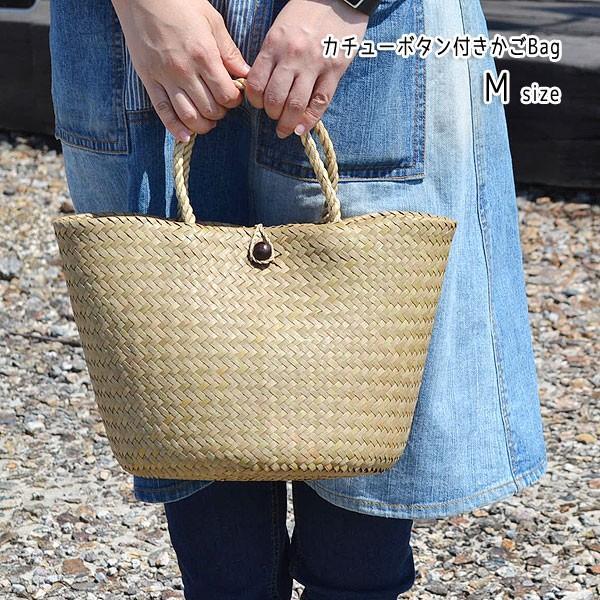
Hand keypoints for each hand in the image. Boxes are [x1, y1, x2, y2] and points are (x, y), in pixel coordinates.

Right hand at [111, 0, 250, 140]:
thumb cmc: (181, 3)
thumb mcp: (212, 21)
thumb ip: (229, 52)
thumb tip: (245, 74)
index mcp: (204, 55)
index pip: (226, 94)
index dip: (234, 100)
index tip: (234, 95)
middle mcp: (184, 70)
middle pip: (210, 109)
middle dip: (221, 113)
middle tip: (221, 105)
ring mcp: (164, 77)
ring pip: (189, 116)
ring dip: (203, 125)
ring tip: (208, 120)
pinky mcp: (148, 80)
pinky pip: (163, 112)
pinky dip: (175, 129)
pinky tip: (186, 136)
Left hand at [245, 0, 368, 138]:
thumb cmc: (307, 11)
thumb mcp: (280, 27)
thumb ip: (271, 55)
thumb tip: (262, 83)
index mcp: (274, 43)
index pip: (256, 83)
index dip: (254, 100)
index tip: (257, 104)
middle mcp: (292, 56)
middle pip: (274, 98)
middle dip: (271, 114)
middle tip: (273, 116)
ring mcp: (315, 64)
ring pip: (295, 105)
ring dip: (287, 122)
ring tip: (285, 128)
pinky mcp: (334, 71)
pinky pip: (320, 102)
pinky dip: (309, 120)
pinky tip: (301, 129)